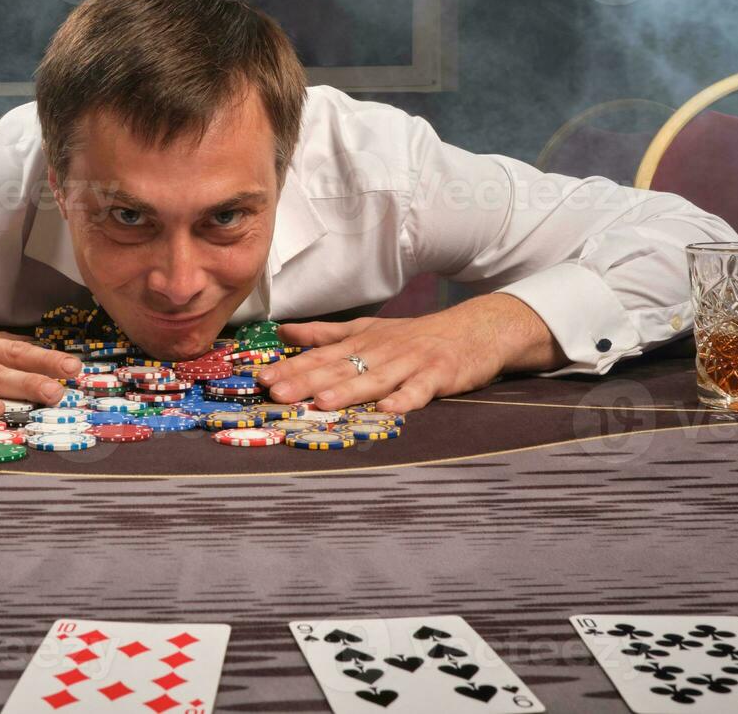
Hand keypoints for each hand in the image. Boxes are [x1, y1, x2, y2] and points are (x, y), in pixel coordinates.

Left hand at [255, 295, 562, 414]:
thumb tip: (282, 332)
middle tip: (277, 393)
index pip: (319, 357)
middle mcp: (380, 351)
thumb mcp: (367, 329)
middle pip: (339, 368)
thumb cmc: (416, 336)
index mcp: (360, 342)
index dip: (290, 368)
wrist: (476, 328)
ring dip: (348, 391)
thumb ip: (324, 334)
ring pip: (374, 378)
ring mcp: (410, 362)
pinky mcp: (439, 374)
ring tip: (322, 404)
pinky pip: (420, 389)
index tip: (261, 379)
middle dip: (306, 381)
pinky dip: (405, 398)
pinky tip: (389, 409)